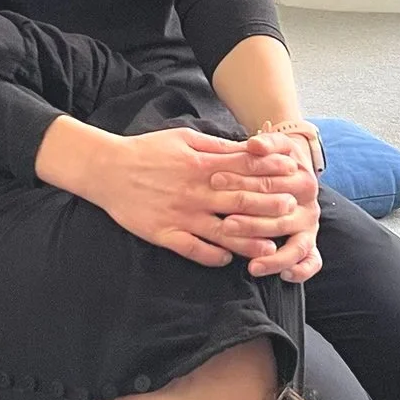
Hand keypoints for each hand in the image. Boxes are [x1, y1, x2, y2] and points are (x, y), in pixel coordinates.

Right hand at [80, 128, 303, 267]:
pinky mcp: (164, 234)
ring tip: (269, 247)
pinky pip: (193, 249)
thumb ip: (216, 146)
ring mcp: (180, 215)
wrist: (107, 170)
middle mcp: (195, 191)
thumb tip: (246, 148)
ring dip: (247, 240)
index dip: (270, 171)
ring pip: (221, 231)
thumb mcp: (183, 138)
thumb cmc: (147, 150)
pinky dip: (212, 256)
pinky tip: (227, 261)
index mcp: (200, 164)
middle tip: (291, 210)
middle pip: (239, 200)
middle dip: (268, 205)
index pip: (243, 168)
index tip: (291, 175)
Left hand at [211, 132, 322, 282]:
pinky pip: (312, 261)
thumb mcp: (276, 146)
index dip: (243, 182)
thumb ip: (266, 143)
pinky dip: (302, 270)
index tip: (216, 183)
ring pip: (298, 246)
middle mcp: (310, 207)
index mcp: (303, 181)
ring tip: (252, 265)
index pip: (272, 184)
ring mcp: (310, 227)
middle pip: (282, 219)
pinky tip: (284, 275)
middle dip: (252, 224)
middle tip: (226, 226)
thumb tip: (254, 144)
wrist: (295, 167)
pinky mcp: (310, 243)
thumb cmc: (278, 159)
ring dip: (275, 257)